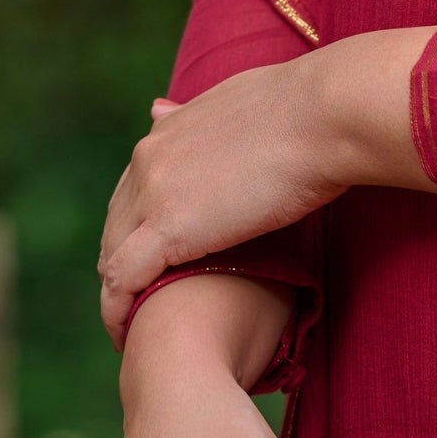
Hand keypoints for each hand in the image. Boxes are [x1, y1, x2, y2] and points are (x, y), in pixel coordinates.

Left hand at [98, 26, 436, 341]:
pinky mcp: (168, 229)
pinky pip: (123, 280)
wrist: (323, 117)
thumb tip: (157, 109)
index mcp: (165, 133)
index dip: (138, 229)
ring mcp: (153, 194)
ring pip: (113, 255)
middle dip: (123, 264)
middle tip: (140, 302)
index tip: (152, 261)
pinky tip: (128, 335)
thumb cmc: (304, 111)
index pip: (133, 191)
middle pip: (116, 226)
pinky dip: (118, 311)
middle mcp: (148, 161)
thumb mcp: (232, 103)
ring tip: (135, 325)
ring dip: (119, 293)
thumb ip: (191, 115)